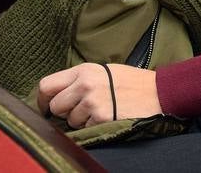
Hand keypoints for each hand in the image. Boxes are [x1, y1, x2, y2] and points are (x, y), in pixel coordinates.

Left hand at [37, 63, 160, 126]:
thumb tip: (56, 94)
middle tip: (81, 109)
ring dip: (80, 121)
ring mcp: (92, 102)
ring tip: (100, 110)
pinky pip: (85, 129)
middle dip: (64, 112)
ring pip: (70, 120)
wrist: (157, 92)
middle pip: (55, 106)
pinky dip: (93, 126)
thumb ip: (79, 79)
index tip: (46, 106)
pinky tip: (108, 116)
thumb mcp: (102, 71)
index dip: (42, 99)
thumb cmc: (130, 82)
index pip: (46, 85)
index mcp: (83, 70)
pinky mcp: (101, 118)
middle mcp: (85, 85)